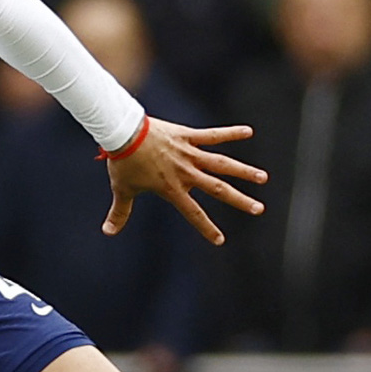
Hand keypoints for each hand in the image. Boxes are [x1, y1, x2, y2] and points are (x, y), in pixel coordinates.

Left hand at [103, 118, 266, 246]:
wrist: (123, 133)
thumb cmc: (123, 162)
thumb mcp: (122, 189)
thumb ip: (119, 212)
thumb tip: (107, 232)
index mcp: (172, 189)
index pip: (193, 213)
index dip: (206, 228)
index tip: (220, 240)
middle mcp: (186, 173)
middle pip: (218, 189)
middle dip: (240, 200)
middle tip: (259, 209)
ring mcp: (189, 153)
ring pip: (222, 164)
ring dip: (243, 171)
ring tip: (263, 177)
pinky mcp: (188, 135)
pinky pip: (213, 135)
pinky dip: (231, 132)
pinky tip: (249, 131)